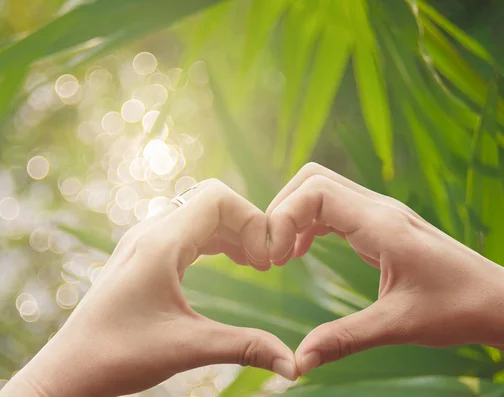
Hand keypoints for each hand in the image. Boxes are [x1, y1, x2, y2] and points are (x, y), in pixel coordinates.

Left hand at [0, 180, 296, 396]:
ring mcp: (143, 243)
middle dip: (246, 225)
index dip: (252, 219)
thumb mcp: (187, 348)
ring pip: (198, 216)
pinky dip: (213, 241)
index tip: (267, 259)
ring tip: (255, 265)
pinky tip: (229, 263)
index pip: (218, 198)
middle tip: (265, 264)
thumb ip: (244, 347)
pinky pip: (186, 232)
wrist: (68, 369)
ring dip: (231, 233)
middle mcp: (150, 233)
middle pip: (211, 201)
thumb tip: (294, 366)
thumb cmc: (117, 355)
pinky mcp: (142, 257)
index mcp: (160, 243)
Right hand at [266, 163, 503, 375]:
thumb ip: (344, 339)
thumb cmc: (456, 308)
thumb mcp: (397, 325)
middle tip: (271, 252)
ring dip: (294, 215)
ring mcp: (379, 213)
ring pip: (321, 189)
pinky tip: (302, 253)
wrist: (496, 300)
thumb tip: (298, 362)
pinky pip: (333, 208)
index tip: (274, 257)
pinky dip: (308, 223)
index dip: (283, 216)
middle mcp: (378, 209)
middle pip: (312, 180)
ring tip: (282, 255)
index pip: (316, 191)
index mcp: (381, 225)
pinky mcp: (380, 224)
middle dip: (282, 209)